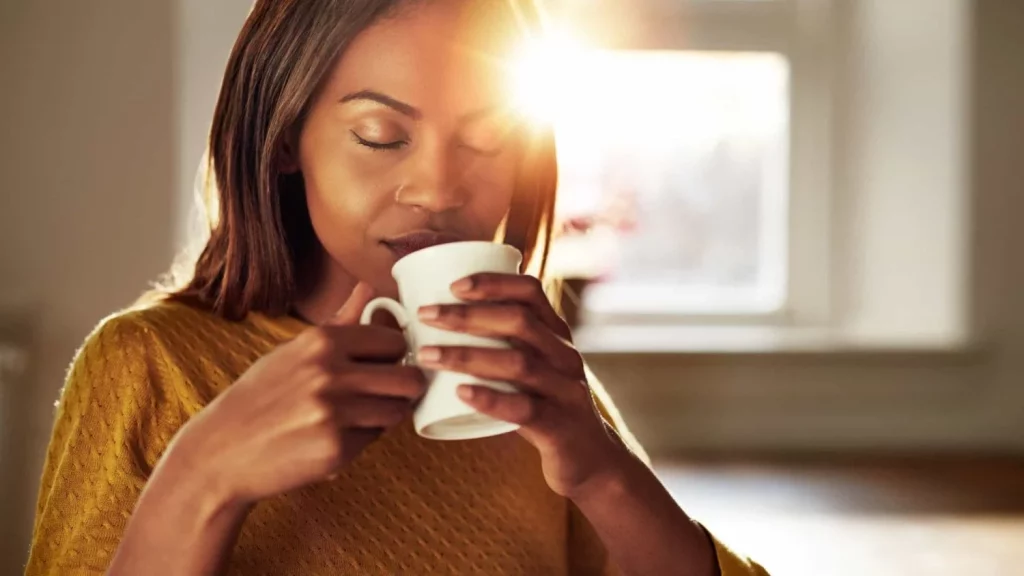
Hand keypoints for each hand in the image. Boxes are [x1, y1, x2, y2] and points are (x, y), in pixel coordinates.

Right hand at [169, 282, 424, 506]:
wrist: (223, 451)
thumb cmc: (262, 397)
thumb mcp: (295, 351)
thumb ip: (340, 322)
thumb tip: (368, 287)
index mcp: (322, 341)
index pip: (395, 342)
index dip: (395, 357)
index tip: (384, 366)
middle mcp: (330, 372)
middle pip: (409, 378)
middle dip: (404, 388)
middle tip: (385, 395)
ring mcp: (334, 412)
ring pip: (397, 411)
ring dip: (384, 415)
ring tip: (356, 416)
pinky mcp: (336, 449)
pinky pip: (374, 439)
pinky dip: (362, 440)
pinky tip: (334, 437)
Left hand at [415, 273, 632, 498]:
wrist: (590, 460)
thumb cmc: (544, 408)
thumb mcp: (531, 369)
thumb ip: (499, 347)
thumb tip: (434, 328)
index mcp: (556, 335)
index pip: (530, 292)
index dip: (492, 283)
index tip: (453, 286)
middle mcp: (565, 356)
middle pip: (519, 322)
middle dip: (468, 315)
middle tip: (426, 315)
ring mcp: (566, 391)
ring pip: (518, 364)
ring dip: (467, 356)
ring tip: (427, 355)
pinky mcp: (561, 427)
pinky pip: (525, 409)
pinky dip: (491, 399)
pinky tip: (461, 393)